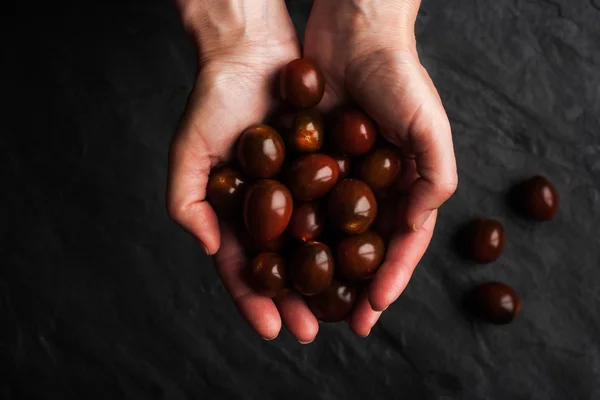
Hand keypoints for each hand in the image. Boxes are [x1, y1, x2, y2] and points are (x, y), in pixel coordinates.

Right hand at [168, 0, 318, 341]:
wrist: (253, 52)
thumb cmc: (214, 99)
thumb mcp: (189, 151)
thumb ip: (187, 202)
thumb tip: (211, 248)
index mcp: (232, 214)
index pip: (242, 267)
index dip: (253, 300)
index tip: (270, 329)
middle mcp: (267, 210)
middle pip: (282, 266)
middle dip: (294, 300)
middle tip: (312, 330)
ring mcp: (296, 192)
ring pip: (313, 245)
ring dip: (324, 278)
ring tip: (341, 307)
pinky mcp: (324, 170)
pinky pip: (337, 209)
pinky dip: (346, 235)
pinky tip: (359, 259)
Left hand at [304, 0, 457, 335]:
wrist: (352, 31)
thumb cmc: (399, 76)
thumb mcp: (431, 128)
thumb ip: (436, 180)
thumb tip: (416, 228)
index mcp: (403, 187)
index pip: (398, 245)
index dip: (388, 281)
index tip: (372, 313)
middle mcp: (369, 187)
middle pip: (359, 248)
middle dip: (349, 287)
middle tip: (335, 323)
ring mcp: (335, 176)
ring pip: (324, 234)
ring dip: (316, 270)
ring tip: (304, 303)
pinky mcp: (303, 160)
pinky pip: (296, 203)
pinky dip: (289, 232)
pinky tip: (277, 258)